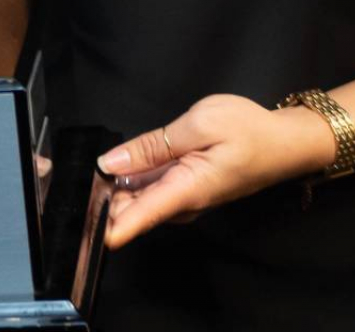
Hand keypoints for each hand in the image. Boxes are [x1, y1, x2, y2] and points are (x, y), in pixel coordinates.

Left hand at [96, 94, 336, 246]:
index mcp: (185, 189)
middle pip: (130, 211)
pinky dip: (129, 183)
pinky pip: (149, 190)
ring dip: (112, 191)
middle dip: (100, 200)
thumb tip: (112, 161)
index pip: (139, 218)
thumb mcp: (200, 124)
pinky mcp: (184, 188)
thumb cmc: (250, 131)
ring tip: (85, 173)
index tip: (82, 230)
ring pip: (137, 200)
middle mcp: (182, 202)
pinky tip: (116, 168)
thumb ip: (154, 145)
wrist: (284, 142)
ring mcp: (183, 197)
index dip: (107, 227)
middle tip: (69, 178)